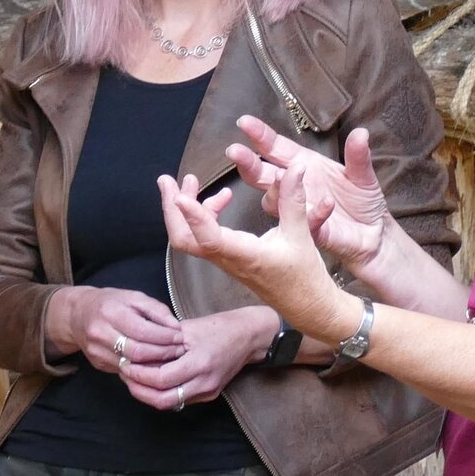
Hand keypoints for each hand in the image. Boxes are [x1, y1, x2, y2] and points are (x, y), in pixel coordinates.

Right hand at [46, 286, 183, 373]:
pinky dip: (143, 368)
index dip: (164, 337)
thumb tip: (175, 327)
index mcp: (110, 313)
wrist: (77, 315)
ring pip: (132, 365)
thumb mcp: (134, 297)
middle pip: (138, 352)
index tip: (179, 337)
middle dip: (163, 353)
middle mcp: (100, 334)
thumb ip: (156, 310)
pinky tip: (155, 363)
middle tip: (179, 350)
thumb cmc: (110, 303)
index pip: (142, 331)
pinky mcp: (97, 363)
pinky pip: (125, 370)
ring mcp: (97, 351)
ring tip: (171, 357)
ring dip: (155, 364)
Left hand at [119, 308, 275, 409]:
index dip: (138, 374)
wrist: (249, 336)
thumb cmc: (220, 327)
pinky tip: (152, 381)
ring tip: (134, 379)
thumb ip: (163, 343)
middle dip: (139, 390)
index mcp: (200, 363)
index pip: (160, 379)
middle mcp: (205, 382)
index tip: (124, 363)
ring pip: (170, 403)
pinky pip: (180, 399)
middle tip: (124, 375)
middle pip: (162, 399)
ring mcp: (208, 392)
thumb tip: (136, 351)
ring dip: (148, 394)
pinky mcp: (209, 395)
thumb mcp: (188, 329)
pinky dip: (163, 392)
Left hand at [157, 169, 354, 341]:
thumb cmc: (304, 277)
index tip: (181, 195)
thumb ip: (293, 200)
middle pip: (184, 239)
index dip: (193, 217)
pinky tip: (222, 200)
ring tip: (190, 182)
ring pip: (190, 238)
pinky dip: (203, 215)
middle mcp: (228, 259)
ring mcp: (225, 260)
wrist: (306, 306)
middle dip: (170, 210)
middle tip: (167, 181)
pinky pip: (204, 237)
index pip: (209, 238)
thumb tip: (294, 169)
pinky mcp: (228, 258)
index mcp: (245, 255)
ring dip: (183, 210)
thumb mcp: (302, 235)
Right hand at [229, 119, 392, 269]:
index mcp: (303, 165)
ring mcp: (298, 209)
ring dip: (275, 188)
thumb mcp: (362, 174)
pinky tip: (326, 204)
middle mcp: (294, 186)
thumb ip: (358, 155)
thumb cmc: (363, 200)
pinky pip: (306, 223)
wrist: (375, 233)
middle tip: (235, 151)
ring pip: (272, 200)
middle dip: (247, 162)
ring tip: (282, 176)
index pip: (275, 147)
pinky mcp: (310, 232)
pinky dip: (315, 213)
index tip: (243, 122)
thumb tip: (361, 133)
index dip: (259, 135)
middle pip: (262, 173)